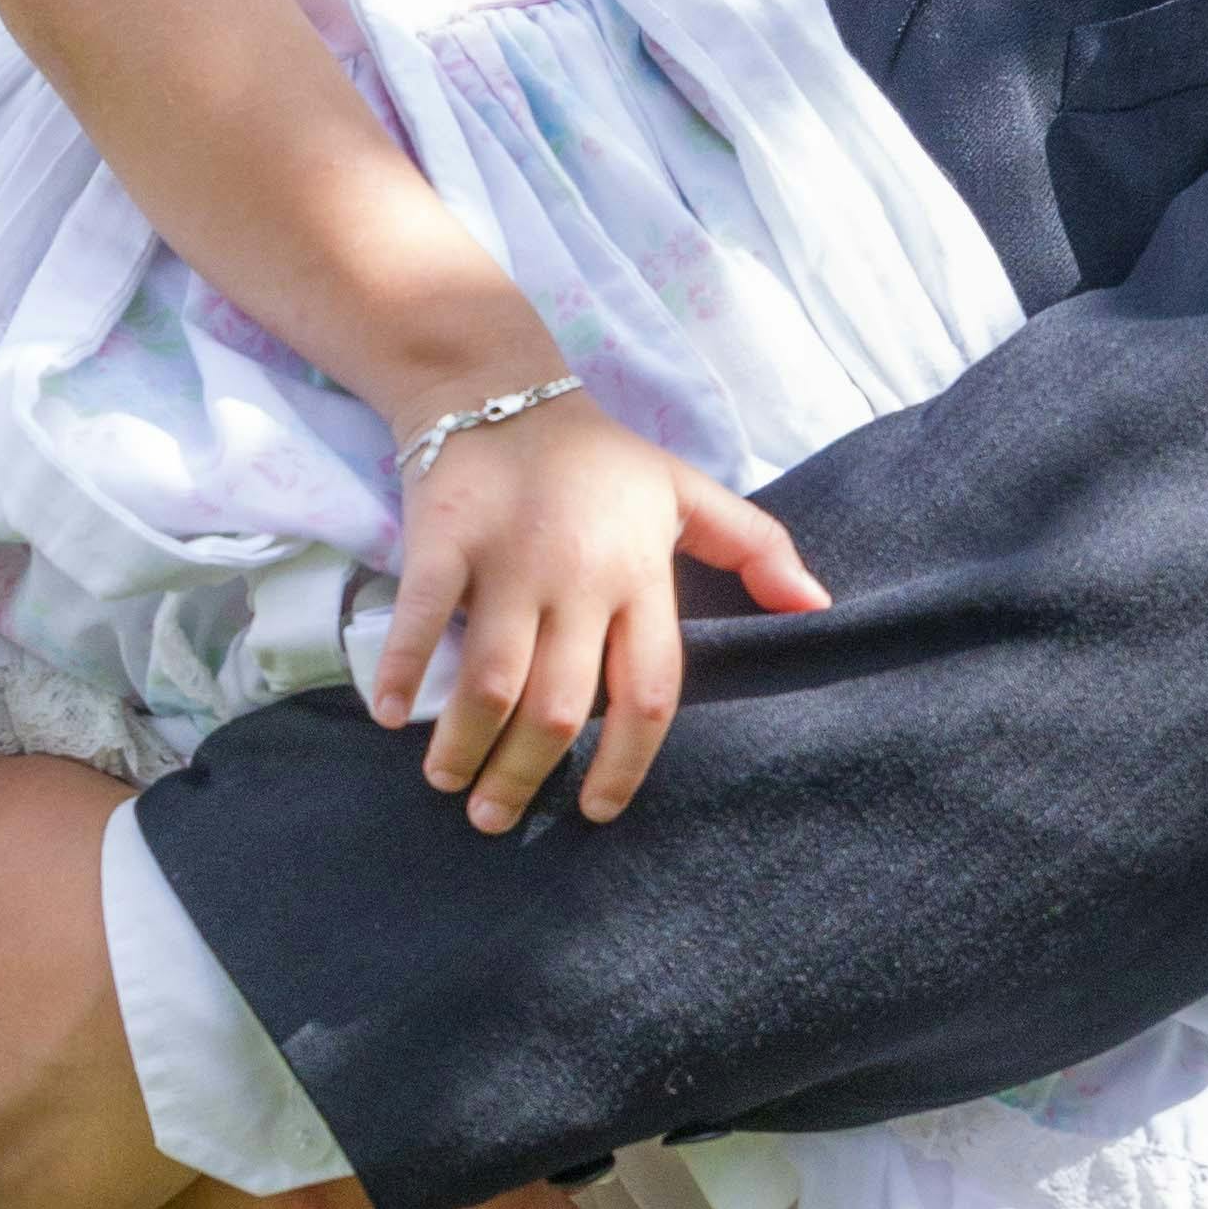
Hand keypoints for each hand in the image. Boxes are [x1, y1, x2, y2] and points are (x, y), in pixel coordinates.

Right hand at [371, 388, 826, 830]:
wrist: (497, 387)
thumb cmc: (598, 459)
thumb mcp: (686, 492)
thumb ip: (755, 547)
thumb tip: (816, 607)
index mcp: (639, 576)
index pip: (647, 694)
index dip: (625, 765)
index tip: (599, 811)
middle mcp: (578, 576)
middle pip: (560, 706)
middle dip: (528, 775)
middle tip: (499, 821)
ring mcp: (508, 558)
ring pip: (492, 680)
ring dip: (466, 746)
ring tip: (449, 787)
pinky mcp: (444, 537)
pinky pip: (422, 618)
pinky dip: (404, 671)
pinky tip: (390, 717)